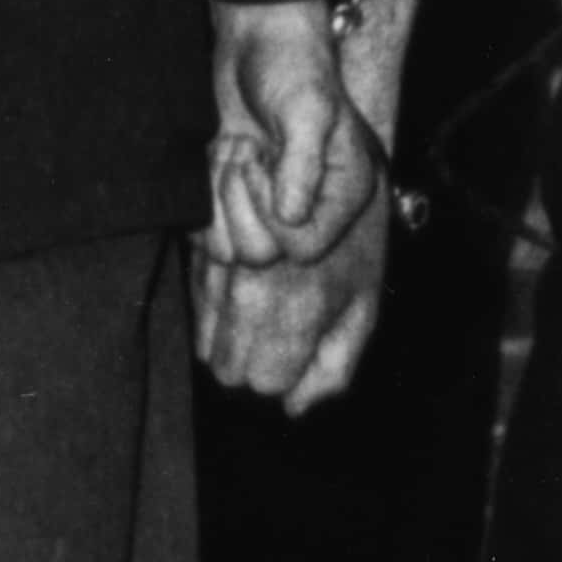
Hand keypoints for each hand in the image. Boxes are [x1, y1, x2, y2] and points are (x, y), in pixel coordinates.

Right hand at [192, 196, 389, 411]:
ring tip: (264, 303)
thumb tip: (294, 408)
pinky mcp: (203, 249)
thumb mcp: (365, 302)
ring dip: (231, 335)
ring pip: (205, 342)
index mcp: (295, 314)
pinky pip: (197, 307)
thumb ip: (335, 363)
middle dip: (250, 360)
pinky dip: (214, 308)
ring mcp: (222, 271)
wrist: (322, 152)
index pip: (260, 383)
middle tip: (279, 331)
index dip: (278, 374)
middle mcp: (250, 296)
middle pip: (226, 369)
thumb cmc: (354, 235)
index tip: (293, 354)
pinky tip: (242, 285)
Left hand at [209, 0, 383, 264]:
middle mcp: (310, 210)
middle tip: (245, 147)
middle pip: (262, 255)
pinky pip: (207, 237)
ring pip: (230, 251)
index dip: (272, 214)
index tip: (265, 159)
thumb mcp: (307, 109)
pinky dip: (203, 201)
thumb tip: (289, 216)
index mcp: (343, 194)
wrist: (256, 40)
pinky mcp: (235, 202)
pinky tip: (216, 159)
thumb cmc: (293, 66)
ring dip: (218, 197)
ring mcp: (269, 209)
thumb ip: (302, 164)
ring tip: (234, 148)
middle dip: (239, 199)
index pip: (304, 248)